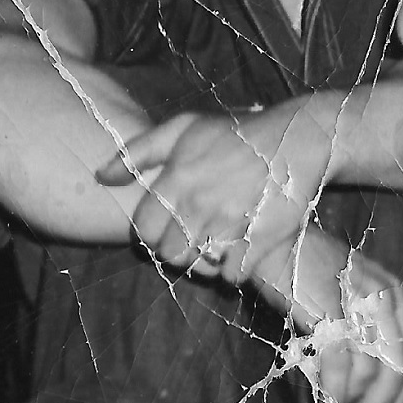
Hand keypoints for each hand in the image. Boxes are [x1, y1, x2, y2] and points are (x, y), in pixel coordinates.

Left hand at [101, 104, 333, 283]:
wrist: (301, 137)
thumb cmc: (239, 133)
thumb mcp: (186, 128)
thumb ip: (138, 151)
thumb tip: (100, 177)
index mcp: (178, 178)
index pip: (144, 230)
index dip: (154, 234)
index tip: (172, 226)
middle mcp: (200, 202)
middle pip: (170, 253)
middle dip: (180, 250)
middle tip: (198, 237)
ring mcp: (231, 222)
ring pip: (200, 267)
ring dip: (207, 262)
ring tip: (220, 244)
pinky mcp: (261, 238)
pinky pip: (233, 274)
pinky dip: (236, 269)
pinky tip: (243, 250)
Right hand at [264, 228, 402, 402]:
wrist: (276, 241)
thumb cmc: (305, 272)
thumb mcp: (344, 295)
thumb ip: (358, 329)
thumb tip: (363, 382)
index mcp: (391, 293)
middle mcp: (382, 297)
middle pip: (397, 367)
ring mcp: (358, 304)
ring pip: (372, 371)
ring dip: (354, 402)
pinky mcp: (330, 311)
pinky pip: (342, 364)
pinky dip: (334, 392)